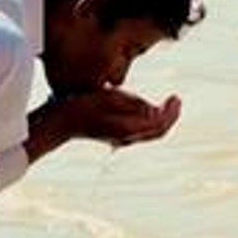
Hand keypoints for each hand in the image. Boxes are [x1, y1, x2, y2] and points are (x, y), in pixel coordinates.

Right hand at [55, 88, 181, 147]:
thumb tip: (154, 110)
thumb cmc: (83, 106)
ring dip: (162, 119)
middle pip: (157, 132)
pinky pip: (141, 132)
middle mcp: (126, 138)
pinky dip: (151, 122)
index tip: (176, 98)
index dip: (171, 112)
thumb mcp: (109, 97)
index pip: (158, 124)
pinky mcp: (116, 136)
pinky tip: (151, 109)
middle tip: (176, 100)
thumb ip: (134, 103)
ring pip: (150, 134)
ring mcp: (121, 139)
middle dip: (171, 116)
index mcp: (126, 129)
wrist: (61, 122)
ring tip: (168, 103)